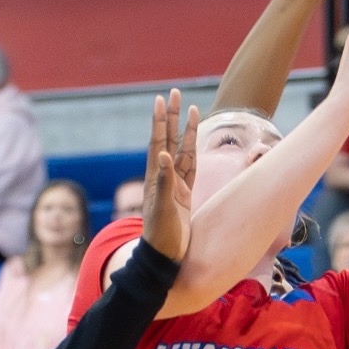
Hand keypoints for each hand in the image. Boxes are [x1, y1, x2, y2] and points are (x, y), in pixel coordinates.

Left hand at [139, 89, 195, 260]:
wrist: (165, 256)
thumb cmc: (161, 235)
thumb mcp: (163, 208)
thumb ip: (165, 182)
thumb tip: (164, 154)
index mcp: (156, 177)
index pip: (158, 142)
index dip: (159, 121)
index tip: (160, 99)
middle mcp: (163, 176)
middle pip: (169, 139)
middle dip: (171, 116)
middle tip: (174, 92)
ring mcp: (174, 184)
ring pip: (182, 150)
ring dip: (185, 130)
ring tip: (189, 108)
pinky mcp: (184, 194)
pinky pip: (190, 166)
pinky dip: (192, 151)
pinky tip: (193, 138)